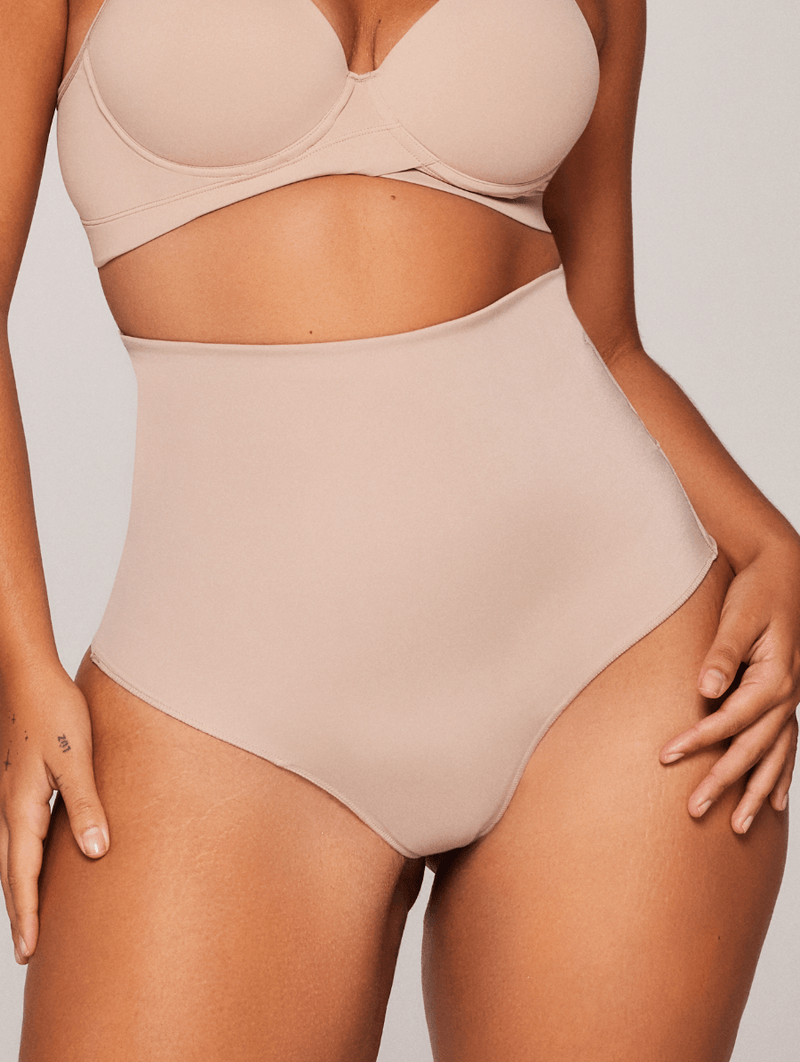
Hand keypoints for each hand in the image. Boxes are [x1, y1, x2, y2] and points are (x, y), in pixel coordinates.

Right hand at [0, 661, 109, 963]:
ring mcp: (9, 795)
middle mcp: (8, 807)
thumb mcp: (76, 758)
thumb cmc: (54, 711)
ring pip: (9, 854)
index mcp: (21, 808)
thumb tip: (95, 853)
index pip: (23, 875)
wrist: (26, 674)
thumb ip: (86, 805)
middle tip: (27, 951)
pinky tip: (35, 859)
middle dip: (20, 912)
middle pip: (10, 872)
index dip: (28, 914)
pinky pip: (15, 834)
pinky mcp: (16, 782)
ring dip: (19, 887)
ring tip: (30, 916)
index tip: (30, 952)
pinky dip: (21, 859)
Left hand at [660, 536, 799, 832]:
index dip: (699, 740)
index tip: (666, 755)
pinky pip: (786, 746)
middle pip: (753, 749)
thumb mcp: (738, 617)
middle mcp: (788, 695)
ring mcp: (791, 700)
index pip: (731, 720)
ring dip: (756, 791)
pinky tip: (774, 803)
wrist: (784, 570)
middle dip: (724, 781)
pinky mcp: (786, 697)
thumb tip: (704, 688)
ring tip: (737, 826)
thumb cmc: (757, 592)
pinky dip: (780, 775)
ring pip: (775, 756)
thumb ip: (721, 654)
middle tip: (695, 810)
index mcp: (774, 678)